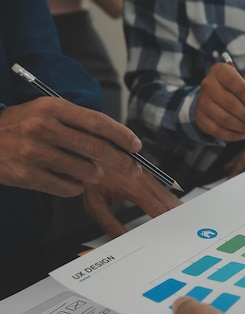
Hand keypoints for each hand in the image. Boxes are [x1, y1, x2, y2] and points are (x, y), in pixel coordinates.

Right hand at [0, 97, 141, 196]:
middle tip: (134, 168)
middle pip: (96, 148)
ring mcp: (33, 152)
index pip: (97, 122)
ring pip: (84, 170)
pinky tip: (72, 181)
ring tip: (93, 172)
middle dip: (122, 161)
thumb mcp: (45, 112)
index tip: (136, 145)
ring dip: (95, 174)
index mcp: (51, 107)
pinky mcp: (26, 175)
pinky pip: (67, 187)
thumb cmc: (20, 125)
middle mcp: (42, 127)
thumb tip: (117, 139)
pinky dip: (76, 187)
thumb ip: (77, 122)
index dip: (122, 135)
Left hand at [82, 166, 181, 237]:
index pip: (157, 210)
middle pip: (169, 203)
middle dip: (177, 218)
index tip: (171, 234)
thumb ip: (109, 223)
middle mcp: (145, 180)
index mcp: (133, 188)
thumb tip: (122, 238)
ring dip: (177, 210)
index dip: (166, 223)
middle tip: (183, 231)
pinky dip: (172, 202)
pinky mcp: (149, 176)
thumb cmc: (92, 175)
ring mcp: (148, 177)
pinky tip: (174, 209)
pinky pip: (165, 191)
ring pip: (170, 196)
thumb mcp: (95, 203)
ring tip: (183, 224)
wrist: (92, 151)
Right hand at [195, 62, 244, 140]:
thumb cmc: (235, 88)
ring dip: (241, 127)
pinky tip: (243, 134)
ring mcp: (202, 102)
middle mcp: (207, 85)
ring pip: (224, 119)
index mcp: (220, 71)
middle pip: (229, 103)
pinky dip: (233, 135)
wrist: (214, 97)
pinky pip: (218, 131)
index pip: (233, 82)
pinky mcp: (200, 118)